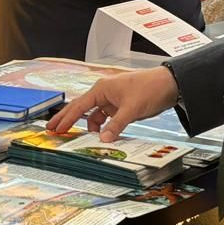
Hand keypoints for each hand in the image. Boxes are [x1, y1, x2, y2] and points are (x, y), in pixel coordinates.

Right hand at [46, 68, 178, 140]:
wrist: (170, 85)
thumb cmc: (150, 88)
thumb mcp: (132, 109)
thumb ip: (116, 125)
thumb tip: (103, 139)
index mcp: (102, 89)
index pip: (79, 106)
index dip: (66, 118)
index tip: (55, 128)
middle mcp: (104, 93)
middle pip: (81, 108)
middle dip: (68, 119)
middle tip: (54, 129)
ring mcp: (112, 100)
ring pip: (94, 116)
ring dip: (90, 128)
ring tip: (82, 140)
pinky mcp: (121, 106)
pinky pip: (106, 118)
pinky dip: (103, 127)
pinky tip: (102, 136)